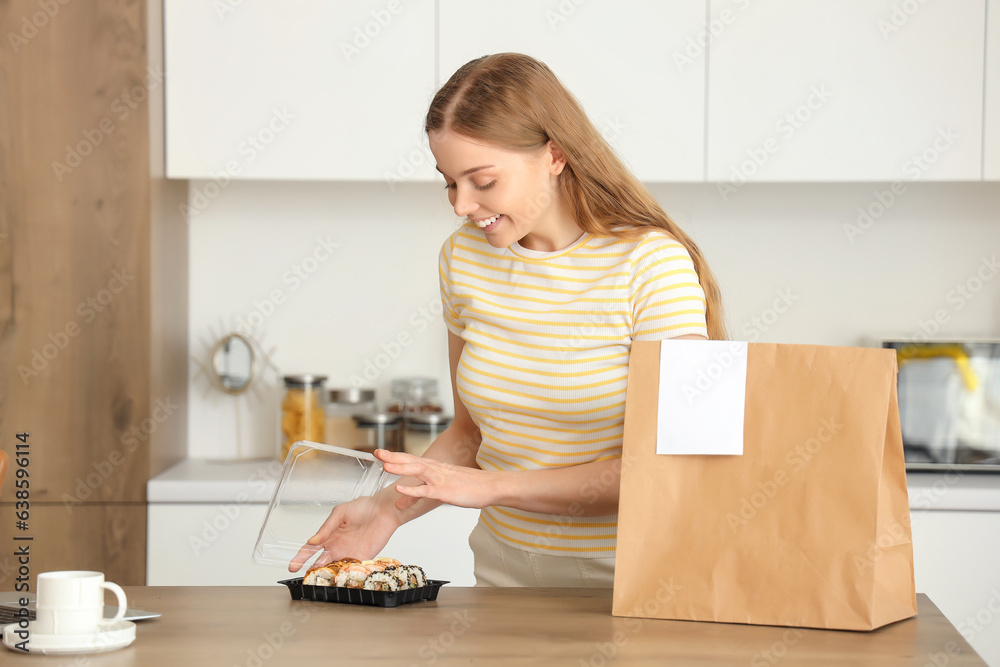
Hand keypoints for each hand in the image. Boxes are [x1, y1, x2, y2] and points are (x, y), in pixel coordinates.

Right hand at [287, 494, 397, 572]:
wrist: (384, 509)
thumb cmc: (363, 507)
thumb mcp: (340, 513)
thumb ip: (327, 527)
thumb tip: (313, 541)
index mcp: (329, 535)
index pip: (311, 549)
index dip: (301, 557)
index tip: (292, 566)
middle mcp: (337, 546)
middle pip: (320, 562)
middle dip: (312, 571)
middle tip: (305, 579)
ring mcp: (349, 553)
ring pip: (334, 568)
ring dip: (327, 575)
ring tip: (320, 581)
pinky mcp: (362, 557)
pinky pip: (350, 568)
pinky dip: (344, 575)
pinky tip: (338, 579)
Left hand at [374, 449, 494, 510]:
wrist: (490, 486)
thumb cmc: (469, 487)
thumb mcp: (441, 489)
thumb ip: (419, 494)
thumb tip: (401, 501)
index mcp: (434, 467)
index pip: (411, 459)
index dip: (394, 455)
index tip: (380, 452)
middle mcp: (436, 470)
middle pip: (411, 460)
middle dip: (392, 456)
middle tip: (376, 452)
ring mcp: (440, 479)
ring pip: (417, 471)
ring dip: (400, 468)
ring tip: (385, 466)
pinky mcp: (445, 491)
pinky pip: (426, 490)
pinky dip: (412, 490)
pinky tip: (400, 491)